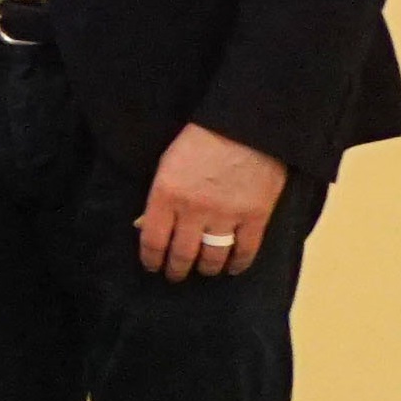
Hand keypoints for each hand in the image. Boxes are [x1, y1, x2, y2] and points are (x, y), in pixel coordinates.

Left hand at [134, 123, 286, 282]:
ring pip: (213, 256)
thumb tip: (144, 226)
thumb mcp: (167, 164)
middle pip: (182, 254)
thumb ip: (158, 197)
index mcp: (166, 195)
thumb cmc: (200, 140)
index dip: (151, 259)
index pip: (153, 241)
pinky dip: (238, 263)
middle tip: (175, 275)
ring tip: (203, 270)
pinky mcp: (256, 216)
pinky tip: (233, 267)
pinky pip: (246, 250)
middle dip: (176, 269)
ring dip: (206, 268)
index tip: (152, 266)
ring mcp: (226, 215)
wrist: (247, 125)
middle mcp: (194, 210)